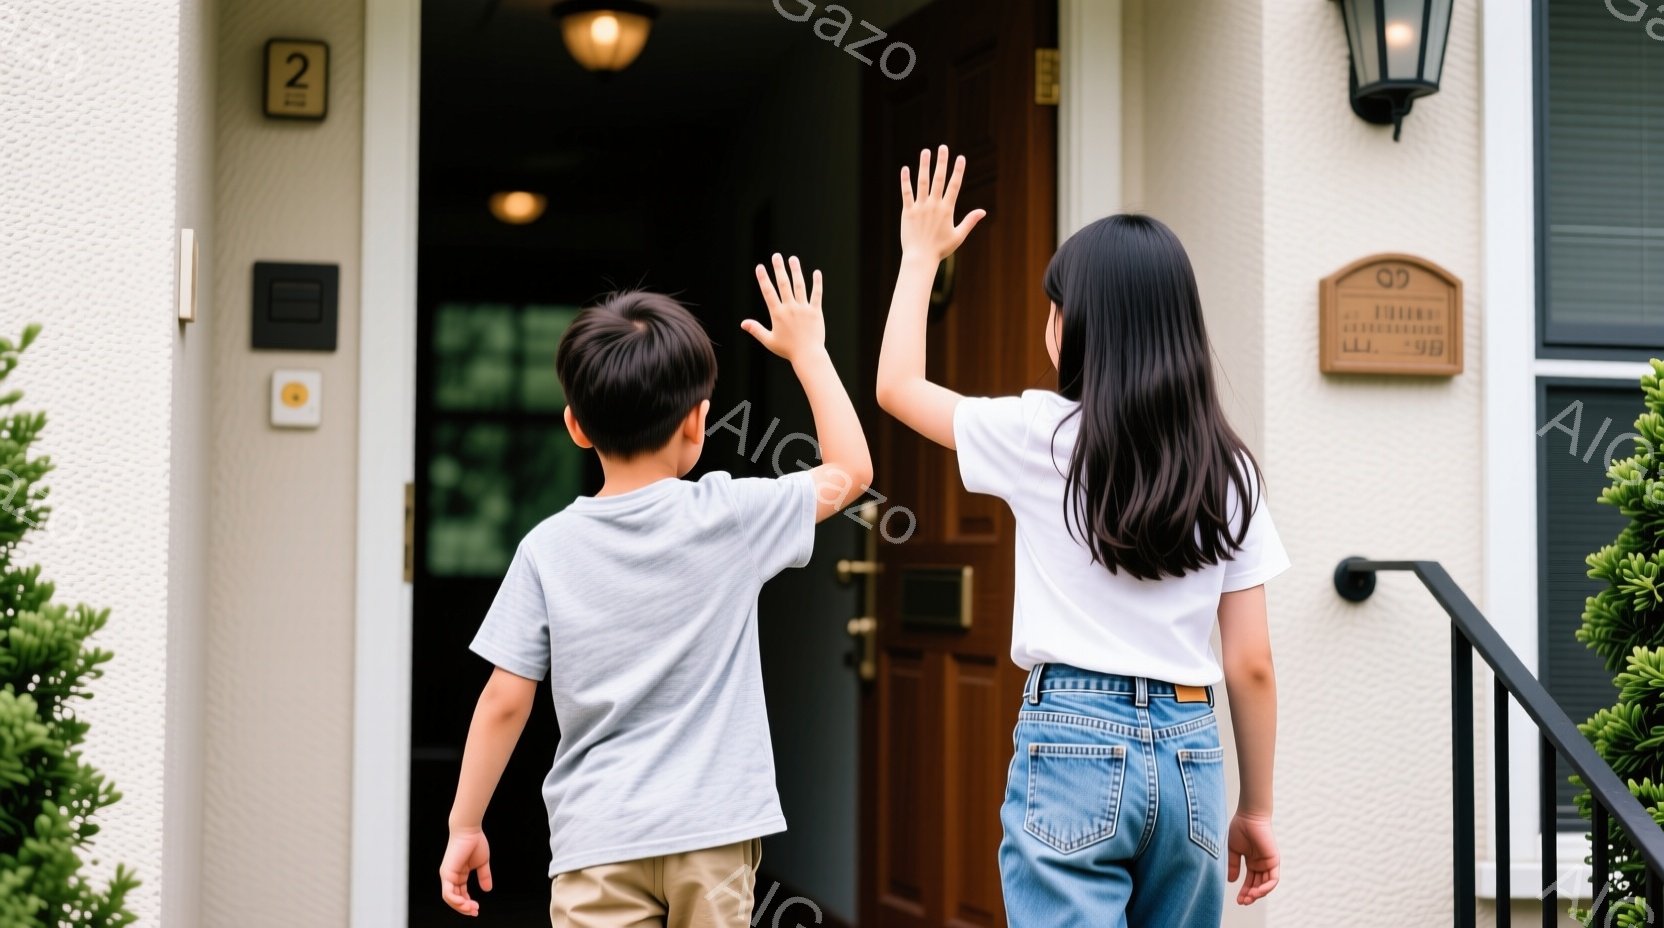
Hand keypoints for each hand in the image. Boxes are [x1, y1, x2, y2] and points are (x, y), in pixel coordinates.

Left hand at [439, 827, 492, 916]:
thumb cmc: (475, 843)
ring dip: (460, 906)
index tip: (477, 909)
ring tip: (472, 909)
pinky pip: (447, 892)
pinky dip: (455, 900)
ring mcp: (447, 875)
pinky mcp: (446, 873)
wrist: (469, 830)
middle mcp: (450, 877)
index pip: (460, 894)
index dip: (468, 903)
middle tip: (475, 912)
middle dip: (464, 908)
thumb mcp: (482, 863)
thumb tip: (488, 889)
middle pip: (454, 898)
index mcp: (458, 875)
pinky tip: (464, 903)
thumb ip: (484, 876)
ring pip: (450, 898)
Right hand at [746, 254, 825, 363]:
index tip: (760, 267)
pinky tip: (816, 272)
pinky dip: (817, 283)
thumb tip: (743, 323)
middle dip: (779, 269)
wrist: (808, 355)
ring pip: (799, 286)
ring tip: (792, 259)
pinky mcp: (816, 311)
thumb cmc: (788, 350)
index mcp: (778, 314)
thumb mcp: (769, 340)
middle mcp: (790, 308)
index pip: (768, 292)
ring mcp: (804, 309)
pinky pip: (817, 294)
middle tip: (776, 256)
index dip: (763, 279)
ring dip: (796, 271)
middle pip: (784, 284)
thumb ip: (756, 330)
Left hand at [899, 145, 986, 261]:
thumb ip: (970, 221)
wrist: (920, 258)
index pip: (954, 186)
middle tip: (943, 147)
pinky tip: (905, 169)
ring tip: (926, 151)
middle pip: (939, 179)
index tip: (961, 157)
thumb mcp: (958, 235)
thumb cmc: (940, 249)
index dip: (958, 171)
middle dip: (942, 162)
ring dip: (924, 166)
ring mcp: (920, 208)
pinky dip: (905, 181)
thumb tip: (983, 211)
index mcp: (947, 210)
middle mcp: (934, 206)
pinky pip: (906, 193)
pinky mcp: (907, 212)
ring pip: (922, 183)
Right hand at [1227, 812, 1279, 904]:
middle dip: (1250, 895)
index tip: (1237, 900)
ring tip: (1249, 898)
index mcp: (1252, 862)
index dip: (1244, 891)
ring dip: (1258, 894)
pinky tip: (1257, 891)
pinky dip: (1267, 887)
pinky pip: (1273, 879)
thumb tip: (1231, 881)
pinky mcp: (1274, 860)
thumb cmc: (1240, 829)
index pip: (1249, 882)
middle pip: (1258, 885)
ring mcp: (1268, 863)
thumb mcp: (1233, 850)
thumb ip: (1233, 866)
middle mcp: (1261, 864)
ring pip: (1266, 885)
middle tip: (1242, 902)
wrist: (1249, 816)